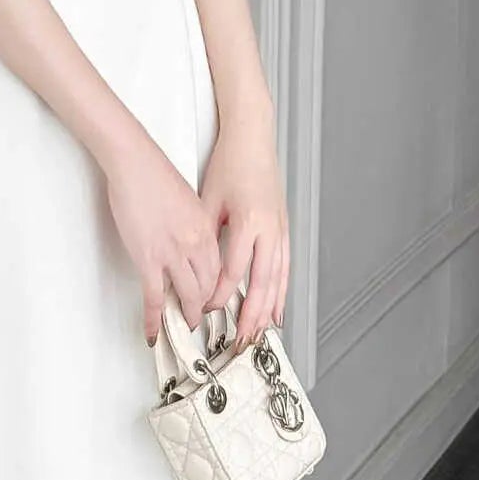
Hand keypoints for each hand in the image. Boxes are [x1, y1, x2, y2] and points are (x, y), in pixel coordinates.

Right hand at [103, 132, 222, 344]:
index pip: (218, 269)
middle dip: (203, 307)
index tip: (210, 299)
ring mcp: (173, 253)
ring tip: (183, 325)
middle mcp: (196, 244)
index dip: (215, 289)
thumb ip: (192, 226)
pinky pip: (155, 297)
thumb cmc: (154, 175)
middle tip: (198, 317)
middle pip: (207, 287)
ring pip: (187, 296)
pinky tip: (153, 330)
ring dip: (185, 315)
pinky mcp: (149, 258)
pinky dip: (154, 318)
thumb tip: (188, 243)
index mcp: (206, 229)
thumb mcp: (187, 201)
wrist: (135, 163)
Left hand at [200, 117, 289, 342]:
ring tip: (260, 334)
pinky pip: (285, 268)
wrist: (253, 139)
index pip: (233, 271)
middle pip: (261, 283)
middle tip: (240, 340)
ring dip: (269, 309)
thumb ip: (204, 233)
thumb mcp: (208, 198)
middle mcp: (269, 230)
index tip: (205, 310)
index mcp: (248, 222)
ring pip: (278, 279)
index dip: (219, 295)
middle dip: (250, 316)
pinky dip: (281, 291)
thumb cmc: (230, 164)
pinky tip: (277, 309)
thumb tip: (194, 265)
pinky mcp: (285, 228)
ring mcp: (281, 230)